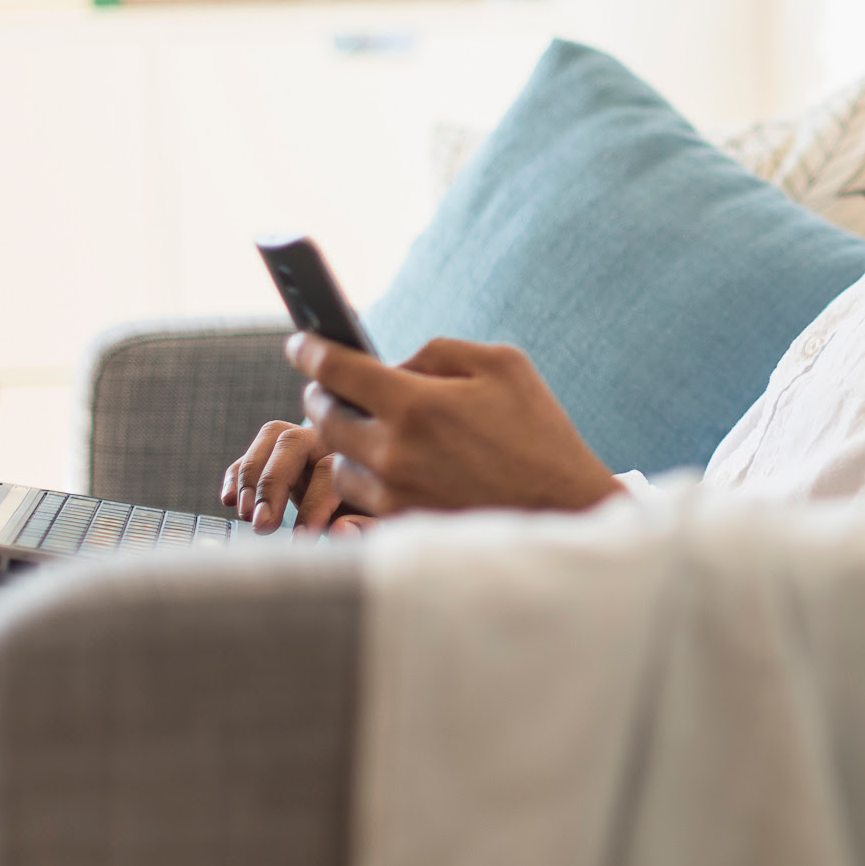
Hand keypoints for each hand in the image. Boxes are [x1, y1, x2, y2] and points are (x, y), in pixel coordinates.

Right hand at [220, 421, 363, 535]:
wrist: (372, 491)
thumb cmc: (375, 508)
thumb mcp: (380, 522)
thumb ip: (366, 527)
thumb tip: (341, 530)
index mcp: (357, 455)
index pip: (330, 472)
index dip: (312, 507)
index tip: (300, 540)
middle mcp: (330, 439)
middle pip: (293, 444)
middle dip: (271, 485)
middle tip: (261, 525)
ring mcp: (304, 438)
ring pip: (272, 436)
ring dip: (250, 476)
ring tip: (245, 514)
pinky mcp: (280, 449)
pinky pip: (254, 450)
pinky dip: (237, 473)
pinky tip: (228, 499)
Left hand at [288, 333, 622, 514]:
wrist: (564, 509)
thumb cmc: (538, 432)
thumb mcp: (504, 365)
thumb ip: (439, 352)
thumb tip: (392, 365)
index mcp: (417, 404)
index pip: (336, 369)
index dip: (311, 349)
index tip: (300, 342)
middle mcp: (394, 451)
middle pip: (324, 415)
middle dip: (324, 393)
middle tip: (338, 385)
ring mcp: (393, 493)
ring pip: (337, 458)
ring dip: (347, 438)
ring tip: (374, 428)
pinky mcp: (400, 523)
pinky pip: (358, 494)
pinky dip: (365, 473)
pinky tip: (391, 463)